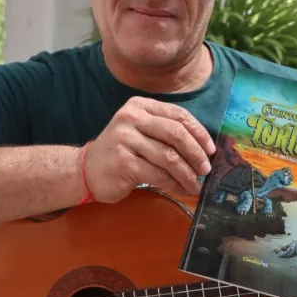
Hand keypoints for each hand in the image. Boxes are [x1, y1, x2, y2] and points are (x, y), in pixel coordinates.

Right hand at [83, 96, 214, 202]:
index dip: (199, 133)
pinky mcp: (123, 162)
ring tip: (196, 185)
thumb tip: (203, 148)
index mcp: (140, 106)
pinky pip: (158, 174)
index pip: (178, 115)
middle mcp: (131, 118)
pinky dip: (174, 184)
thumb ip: (165, 132)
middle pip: (176, 134)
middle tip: (206, 169)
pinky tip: (180, 189)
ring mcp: (125, 139)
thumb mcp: (141, 131)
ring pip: (169, 157)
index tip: (211, 150)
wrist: (86, 170)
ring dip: (187, 174)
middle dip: (196, 153)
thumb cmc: (121, 151)